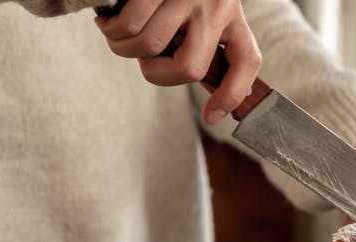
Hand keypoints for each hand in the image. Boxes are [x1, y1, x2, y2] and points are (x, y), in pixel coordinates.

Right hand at [95, 0, 261, 124]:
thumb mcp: (205, 8)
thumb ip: (200, 40)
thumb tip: (191, 88)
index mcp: (233, 17)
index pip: (247, 61)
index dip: (232, 95)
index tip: (211, 117)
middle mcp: (218, 5)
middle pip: (188, 68)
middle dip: (155, 73)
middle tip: (138, 58)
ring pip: (151, 45)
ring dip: (124, 48)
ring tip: (116, 35)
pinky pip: (130, 21)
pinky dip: (112, 28)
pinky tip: (108, 20)